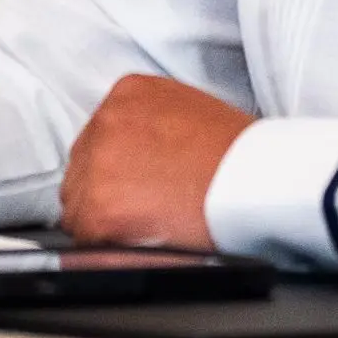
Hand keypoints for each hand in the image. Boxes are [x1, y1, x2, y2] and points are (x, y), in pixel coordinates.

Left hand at [57, 73, 254, 249]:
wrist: (259, 180)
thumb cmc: (240, 154)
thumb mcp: (190, 111)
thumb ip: (151, 126)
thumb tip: (137, 157)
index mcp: (129, 93)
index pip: (99, 137)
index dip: (117, 168)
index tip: (135, 184)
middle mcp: (105, 120)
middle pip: (83, 169)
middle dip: (107, 192)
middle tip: (145, 211)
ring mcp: (98, 163)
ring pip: (79, 204)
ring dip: (106, 220)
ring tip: (148, 227)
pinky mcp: (100, 208)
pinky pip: (87, 236)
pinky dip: (109, 245)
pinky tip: (142, 241)